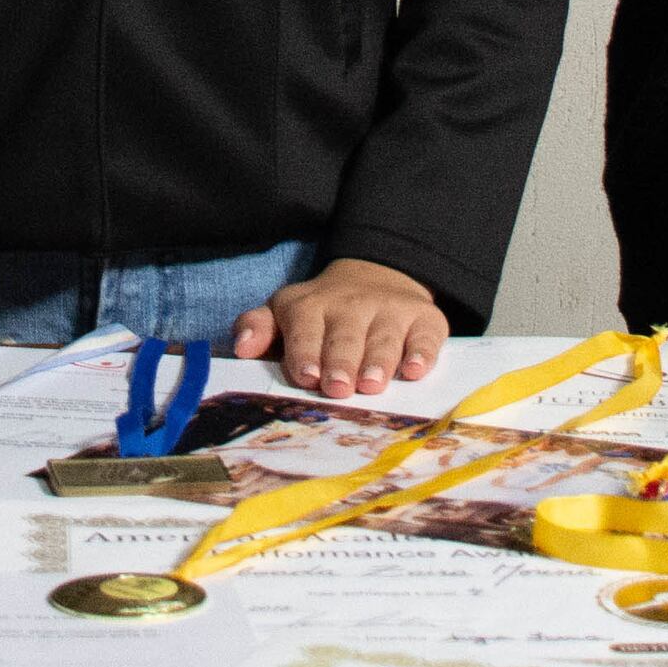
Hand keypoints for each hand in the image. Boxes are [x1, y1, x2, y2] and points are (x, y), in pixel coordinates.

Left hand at [234, 259, 446, 399]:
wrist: (376, 279)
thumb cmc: (321, 315)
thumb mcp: (284, 313)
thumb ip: (258, 327)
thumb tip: (241, 348)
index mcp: (310, 306)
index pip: (305, 327)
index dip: (305, 351)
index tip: (306, 375)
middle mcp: (352, 305)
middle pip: (346, 336)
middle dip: (341, 361)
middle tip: (338, 387)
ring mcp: (390, 310)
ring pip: (385, 337)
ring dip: (378, 360)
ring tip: (372, 384)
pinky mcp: (424, 318)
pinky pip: (426, 335)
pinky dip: (422, 352)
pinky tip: (415, 369)